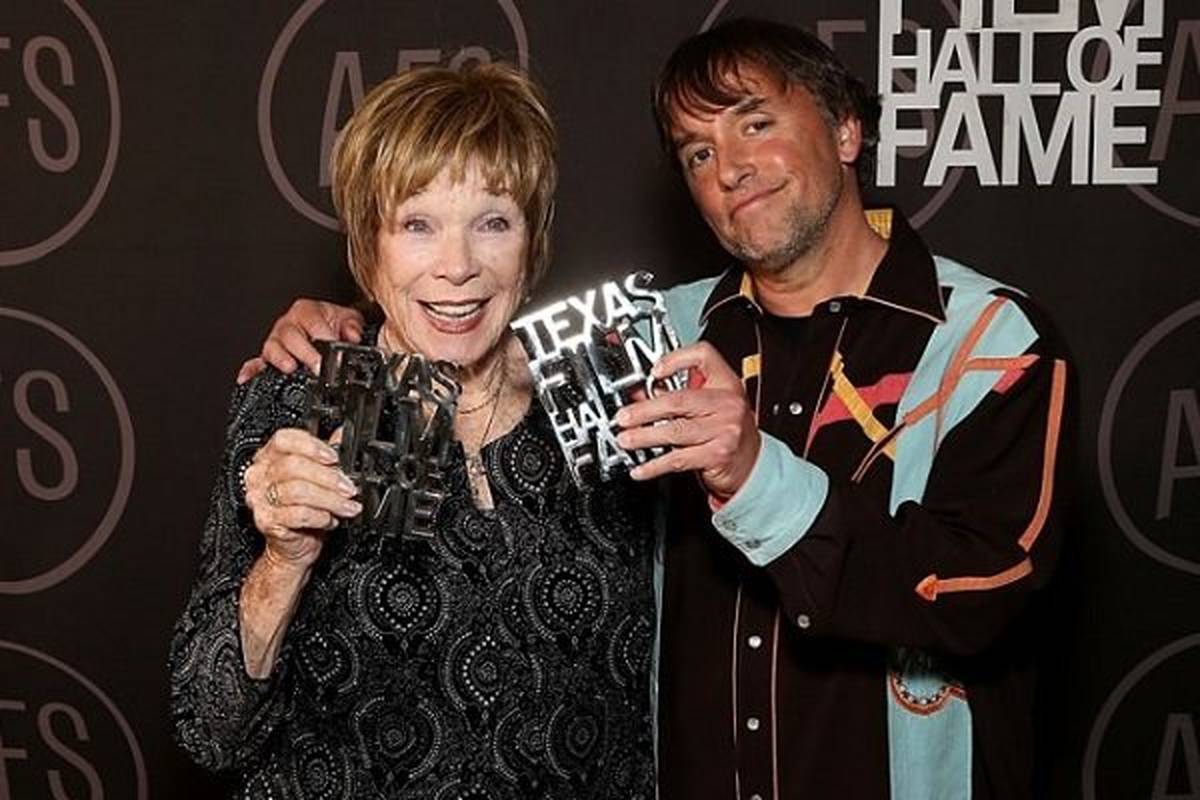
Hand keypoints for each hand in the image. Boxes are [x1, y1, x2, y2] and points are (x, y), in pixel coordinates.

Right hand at [236, 300, 364, 383]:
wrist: (327, 331)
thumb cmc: (333, 324)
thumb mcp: (348, 319)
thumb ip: (352, 325)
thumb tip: (352, 335)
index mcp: (306, 311)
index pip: (311, 320)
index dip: (322, 333)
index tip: (332, 344)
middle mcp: (288, 325)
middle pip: (289, 335)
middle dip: (304, 351)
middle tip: (317, 365)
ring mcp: (276, 342)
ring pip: (272, 347)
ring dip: (280, 358)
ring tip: (291, 367)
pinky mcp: (269, 359)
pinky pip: (255, 363)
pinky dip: (251, 371)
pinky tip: (247, 378)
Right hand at [242, 428, 361, 570]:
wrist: (295, 543)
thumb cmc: (305, 508)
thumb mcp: (317, 478)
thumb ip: (326, 455)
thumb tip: (344, 435)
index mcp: (269, 456)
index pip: (285, 440)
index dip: (312, 446)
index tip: (335, 458)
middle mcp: (260, 475)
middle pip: (293, 466)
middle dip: (328, 478)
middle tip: (349, 488)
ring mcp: (259, 498)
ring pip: (298, 491)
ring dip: (330, 500)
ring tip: (347, 506)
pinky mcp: (265, 520)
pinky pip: (298, 514)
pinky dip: (320, 517)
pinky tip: (330, 519)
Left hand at [615, 342, 759, 498]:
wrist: (752, 463)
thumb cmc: (727, 430)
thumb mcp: (708, 405)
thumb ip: (675, 395)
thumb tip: (639, 394)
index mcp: (726, 383)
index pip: (704, 357)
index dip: (677, 359)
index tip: (654, 371)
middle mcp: (728, 404)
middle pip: (679, 400)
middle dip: (645, 410)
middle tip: (624, 417)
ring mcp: (725, 430)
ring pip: (675, 431)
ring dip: (644, 437)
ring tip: (626, 439)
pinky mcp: (717, 455)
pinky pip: (679, 459)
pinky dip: (655, 465)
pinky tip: (642, 467)